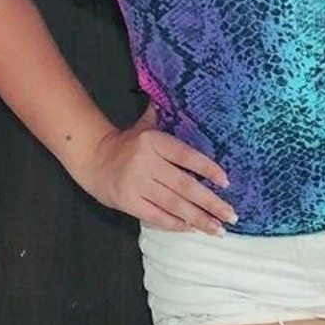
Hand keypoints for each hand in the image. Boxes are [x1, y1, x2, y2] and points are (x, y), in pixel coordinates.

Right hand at [84, 103, 237, 232]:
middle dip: (210, 202)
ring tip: (218, 229)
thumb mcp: (144, 125)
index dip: (207, 168)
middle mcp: (146, 163)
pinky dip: (176, 224)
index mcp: (153, 141)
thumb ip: (164, 115)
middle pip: (184, 185)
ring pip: (174, 204)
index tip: (226, 182)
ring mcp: (137, 184)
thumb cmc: (127, 144)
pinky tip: (193, 228)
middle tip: (231, 215)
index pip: (186, 155)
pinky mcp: (129, 202)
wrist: (93, 160)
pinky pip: (157, 216)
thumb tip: (183, 95)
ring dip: (199, 218)